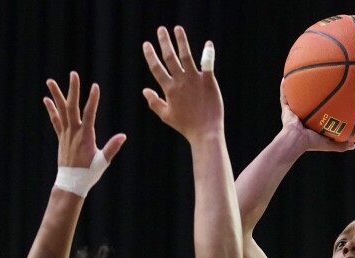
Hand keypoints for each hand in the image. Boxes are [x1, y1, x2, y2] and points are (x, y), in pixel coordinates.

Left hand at [44, 72, 125, 166]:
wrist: (71, 183)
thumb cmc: (89, 173)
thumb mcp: (103, 161)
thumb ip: (112, 147)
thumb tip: (123, 136)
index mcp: (85, 136)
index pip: (90, 114)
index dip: (93, 100)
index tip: (95, 86)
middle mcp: (73, 132)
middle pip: (72, 107)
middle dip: (73, 90)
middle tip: (73, 74)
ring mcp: (66, 134)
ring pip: (61, 111)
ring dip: (56, 95)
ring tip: (50, 81)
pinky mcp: (61, 137)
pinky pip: (56, 120)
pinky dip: (52, 109)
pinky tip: (47, 99)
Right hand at [142, 26, 222, 142]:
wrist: (205, 131)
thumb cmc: (185, 125)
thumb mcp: (166, 116)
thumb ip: (154, 102)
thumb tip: (145, 90)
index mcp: (169, 89)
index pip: (156, 68)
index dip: (150, 55)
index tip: (146, 44)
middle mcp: (181, 81)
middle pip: (170, 57)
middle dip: (164, 42)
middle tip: (161, 29)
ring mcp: (195, 80)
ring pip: (186, 56)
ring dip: (181, 40)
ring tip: (177, 28)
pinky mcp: (209, 81)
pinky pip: (208, 63)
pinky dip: (208, 53)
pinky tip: (208, 43)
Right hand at [278, 79, 353, 152]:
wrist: (295, 141)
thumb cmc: (311, 143)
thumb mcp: (329, 143)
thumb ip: (341, 145)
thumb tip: (354, 146)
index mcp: (310, 125)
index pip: (316, 114)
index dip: (321, 107)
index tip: (329, 98)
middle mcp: (300, 117)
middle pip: (306, 103)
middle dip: (310, 94)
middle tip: (317, 83)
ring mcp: (292, 112)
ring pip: (294, 97)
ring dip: (296, 88)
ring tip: (300, 75)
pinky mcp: (285, 109)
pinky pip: (284, 96)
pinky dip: (284, 87)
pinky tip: (285, 77)